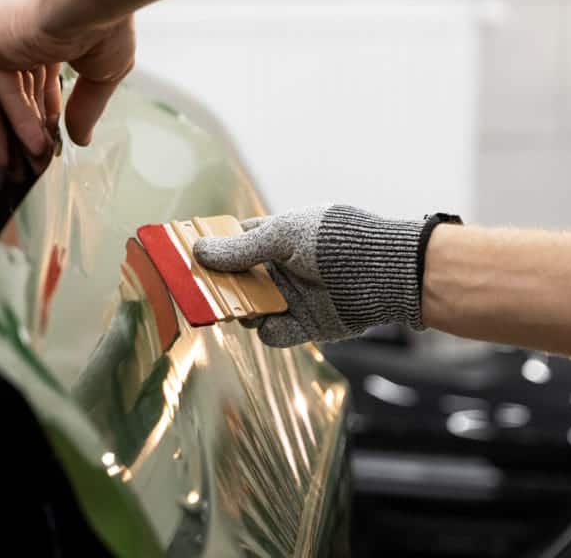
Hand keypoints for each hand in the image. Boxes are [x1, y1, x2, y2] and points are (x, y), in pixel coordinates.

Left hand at [0, 0, 134, 147]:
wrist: (92, 1)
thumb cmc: (105, 23)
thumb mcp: (103, 72)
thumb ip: (87, 105)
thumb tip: (81, 140)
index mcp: (45, 29)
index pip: (39, 77)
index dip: (48, 110)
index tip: (54, 139)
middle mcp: (17, 31)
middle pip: (20, 88)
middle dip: (33, 126)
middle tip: (41, 158)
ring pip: (9, 93)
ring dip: (24, 130)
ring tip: (38, 161)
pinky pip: (2, 90)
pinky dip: (19, 119)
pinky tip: (36, 144)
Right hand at [193, 205, 430, 346]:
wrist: (387, 273)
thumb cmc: (338, 242)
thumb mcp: (285, 238)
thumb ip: (242, 249)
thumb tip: (198, 251)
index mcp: (276, 236)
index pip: (232, 240)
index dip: (209, 248)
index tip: (183, 256)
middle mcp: (281, 267)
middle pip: (235, 279)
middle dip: (218, 286)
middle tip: (197, 292)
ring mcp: (292, 296)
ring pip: (249, 309)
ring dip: (242, 310)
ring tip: (239, 307)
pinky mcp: (305, 325)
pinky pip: (274, 333)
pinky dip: (273, 330)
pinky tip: (278, 321)